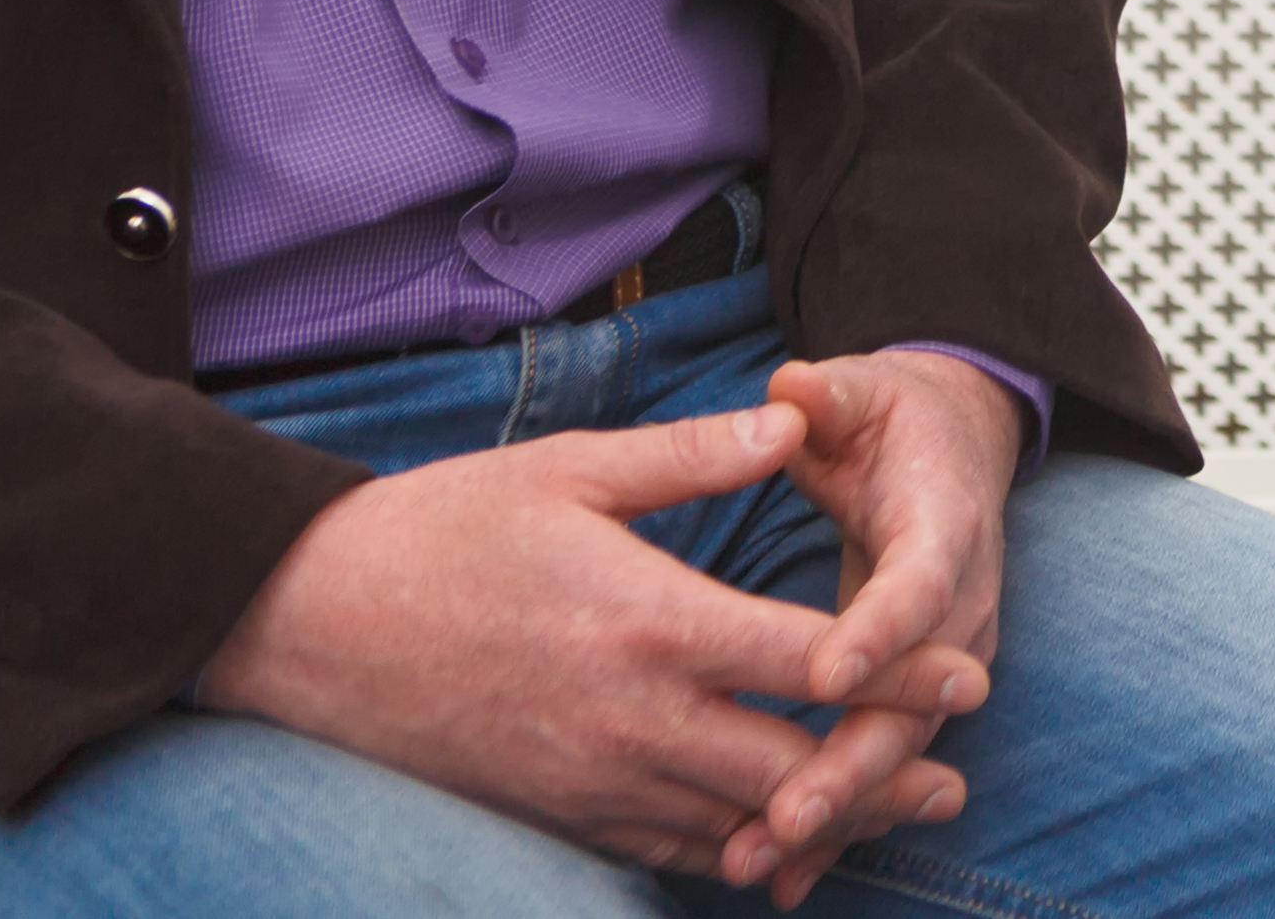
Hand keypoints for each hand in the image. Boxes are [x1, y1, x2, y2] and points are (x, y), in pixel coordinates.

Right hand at [195, 403, 981, 878]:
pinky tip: (771, 847)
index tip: (968, 677)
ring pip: (730, 822)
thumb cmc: (444, 529)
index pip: (807, 662)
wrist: (307, 622)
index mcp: (651, 622)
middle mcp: (630, 717)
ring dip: (814, 824)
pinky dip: (726, 851)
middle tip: (955, 781)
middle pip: (787, 766)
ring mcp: (589, 776)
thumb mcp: (573, 470)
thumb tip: (795, 424)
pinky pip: (660, 848)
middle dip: (879, 777)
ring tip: (892, 819)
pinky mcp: (552, 809)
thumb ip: (693, 456)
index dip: (896, 675)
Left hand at [716, 351, 1026, 902]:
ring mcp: (946, 657)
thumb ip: (828, 395)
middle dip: (855, 761)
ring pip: (903, 746)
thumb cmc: (891, 419)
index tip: (827, 674)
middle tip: (788, 812)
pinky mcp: (916, 692)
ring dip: (840, 809)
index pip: (922, 584)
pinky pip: (885, 763)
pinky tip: (786, 878)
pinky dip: (842, 824)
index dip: (881, 631)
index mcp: (947, 525)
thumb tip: (791, 388)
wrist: (952, 447)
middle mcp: (962, 602)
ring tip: (767, 858)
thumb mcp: (862, 391)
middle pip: (919, 696)